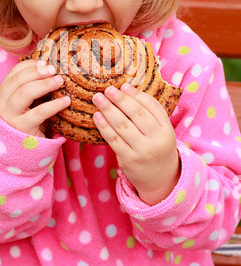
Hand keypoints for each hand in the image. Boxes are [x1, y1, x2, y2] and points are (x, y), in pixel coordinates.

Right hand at [0, 59, 69, 136]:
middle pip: (17, 81)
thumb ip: (31, 89)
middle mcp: (3, 104)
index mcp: (3, 95)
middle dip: (36, 72)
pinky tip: (66, 101)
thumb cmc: (26, 122)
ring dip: (44, 84)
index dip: (29, 66)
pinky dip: (54, 105)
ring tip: (60, 81)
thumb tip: (50, 69)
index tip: (44, 62)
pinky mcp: (23, 129)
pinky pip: (39, 113)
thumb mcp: (25, 105)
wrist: (19, 152)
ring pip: (24, 94)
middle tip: (53, 70)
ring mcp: (11, 117)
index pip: (13, 74)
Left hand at [92, 84, 180, 204]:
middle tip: (108, 89)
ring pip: (122, 125)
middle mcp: (157, 140)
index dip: (137, 95)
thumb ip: (149, 114)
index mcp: (167, 129)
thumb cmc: (157, 148)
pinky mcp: (128, 160)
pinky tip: (97, 116)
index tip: (123, 86)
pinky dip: (104, 126)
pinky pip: (113, 140)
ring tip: (98, 99)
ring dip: (108, 110)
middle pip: (137, 114)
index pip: (152, 107)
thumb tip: (126, 90)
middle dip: (120, 100)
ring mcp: (142, 151)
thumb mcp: (162, 132)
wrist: (160, 179)